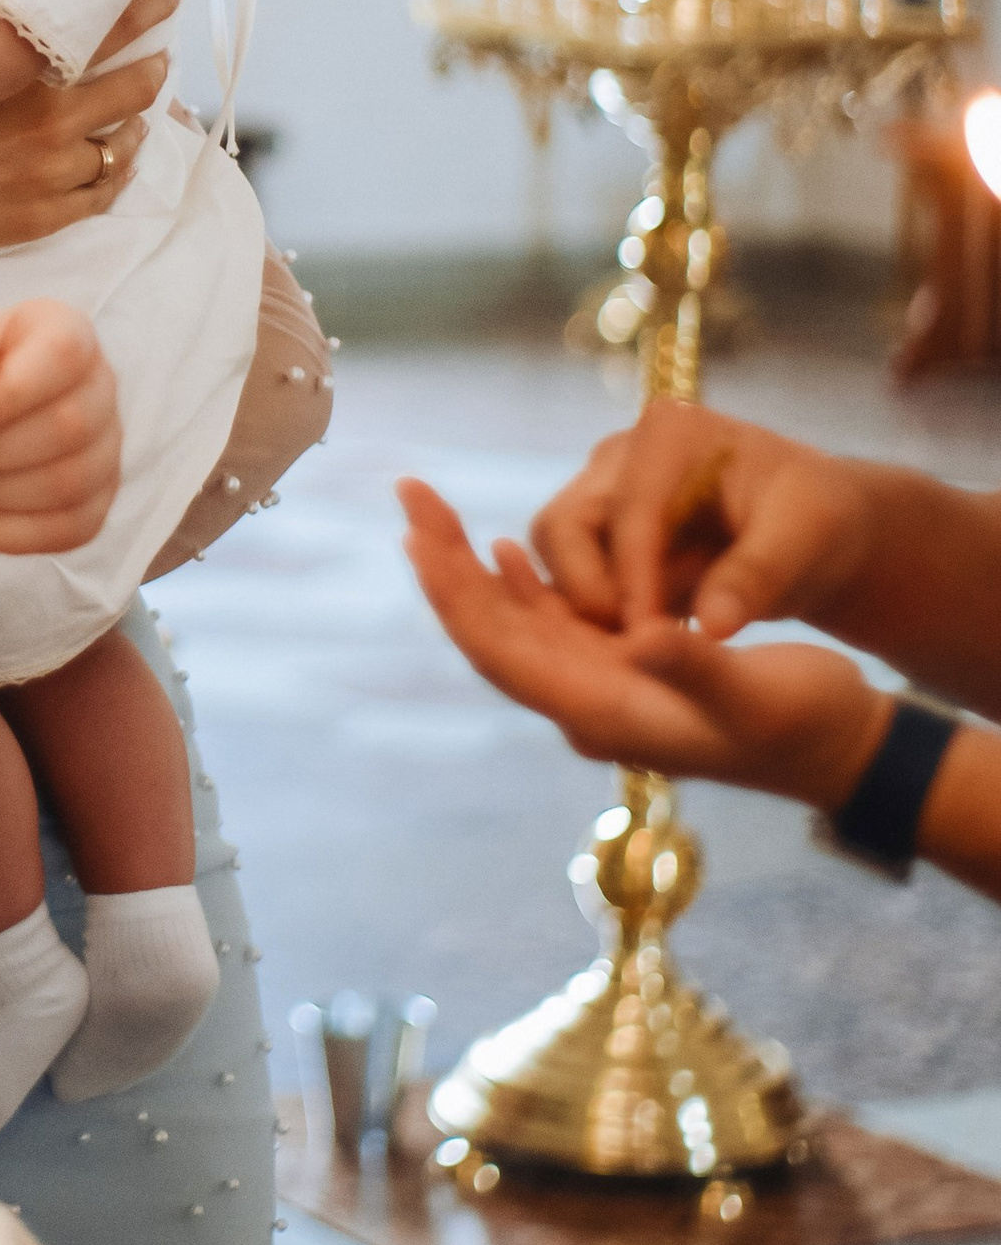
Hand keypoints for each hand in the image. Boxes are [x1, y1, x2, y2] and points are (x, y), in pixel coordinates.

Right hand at [0, 0, 178, 311]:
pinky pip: (105, 192)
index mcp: (20, 72)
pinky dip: (118, 171)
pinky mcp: (45, 215)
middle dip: (152, 65)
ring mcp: (51, 174)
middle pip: (132, 88)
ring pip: (124, 143)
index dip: (145, 8)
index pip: (106, 29)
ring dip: (135, 123)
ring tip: (139, 109)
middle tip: (160, 52)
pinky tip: (117, 158)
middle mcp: (49, 121)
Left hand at [399, 478, 887, 809]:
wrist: (836, 748)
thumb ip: (695, 668)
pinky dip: (523, 587)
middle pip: (491, 631)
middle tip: (409, 496)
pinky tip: (507, 554)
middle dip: (445, 567)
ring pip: (514, 625)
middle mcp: (585, 703)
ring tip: (432, 513)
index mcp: (601, 712)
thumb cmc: (802, 724)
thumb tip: (647, 634)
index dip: (456, 594)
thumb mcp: (753, 694)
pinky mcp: (621, 671)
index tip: (417, 537)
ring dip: (471, 572)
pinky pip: (551, 628)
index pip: (502, 650)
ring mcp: (599, 688)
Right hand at [525, 398, 877, 638]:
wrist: (817, 530)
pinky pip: (572, 576)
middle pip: (563, 525)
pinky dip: (595, 613)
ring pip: (557, 555)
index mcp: (671, 432)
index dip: (634, 579)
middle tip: (636, 649)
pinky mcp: (600, 531)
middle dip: (592, 592)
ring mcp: (603, 491)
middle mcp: (621, 454)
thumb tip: (713, 626)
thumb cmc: (817, 521)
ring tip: (644, 650)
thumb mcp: (806, 542)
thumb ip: (756, 577)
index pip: (630, 511)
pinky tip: (638, 648)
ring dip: (590, 606)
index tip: (650, 640)